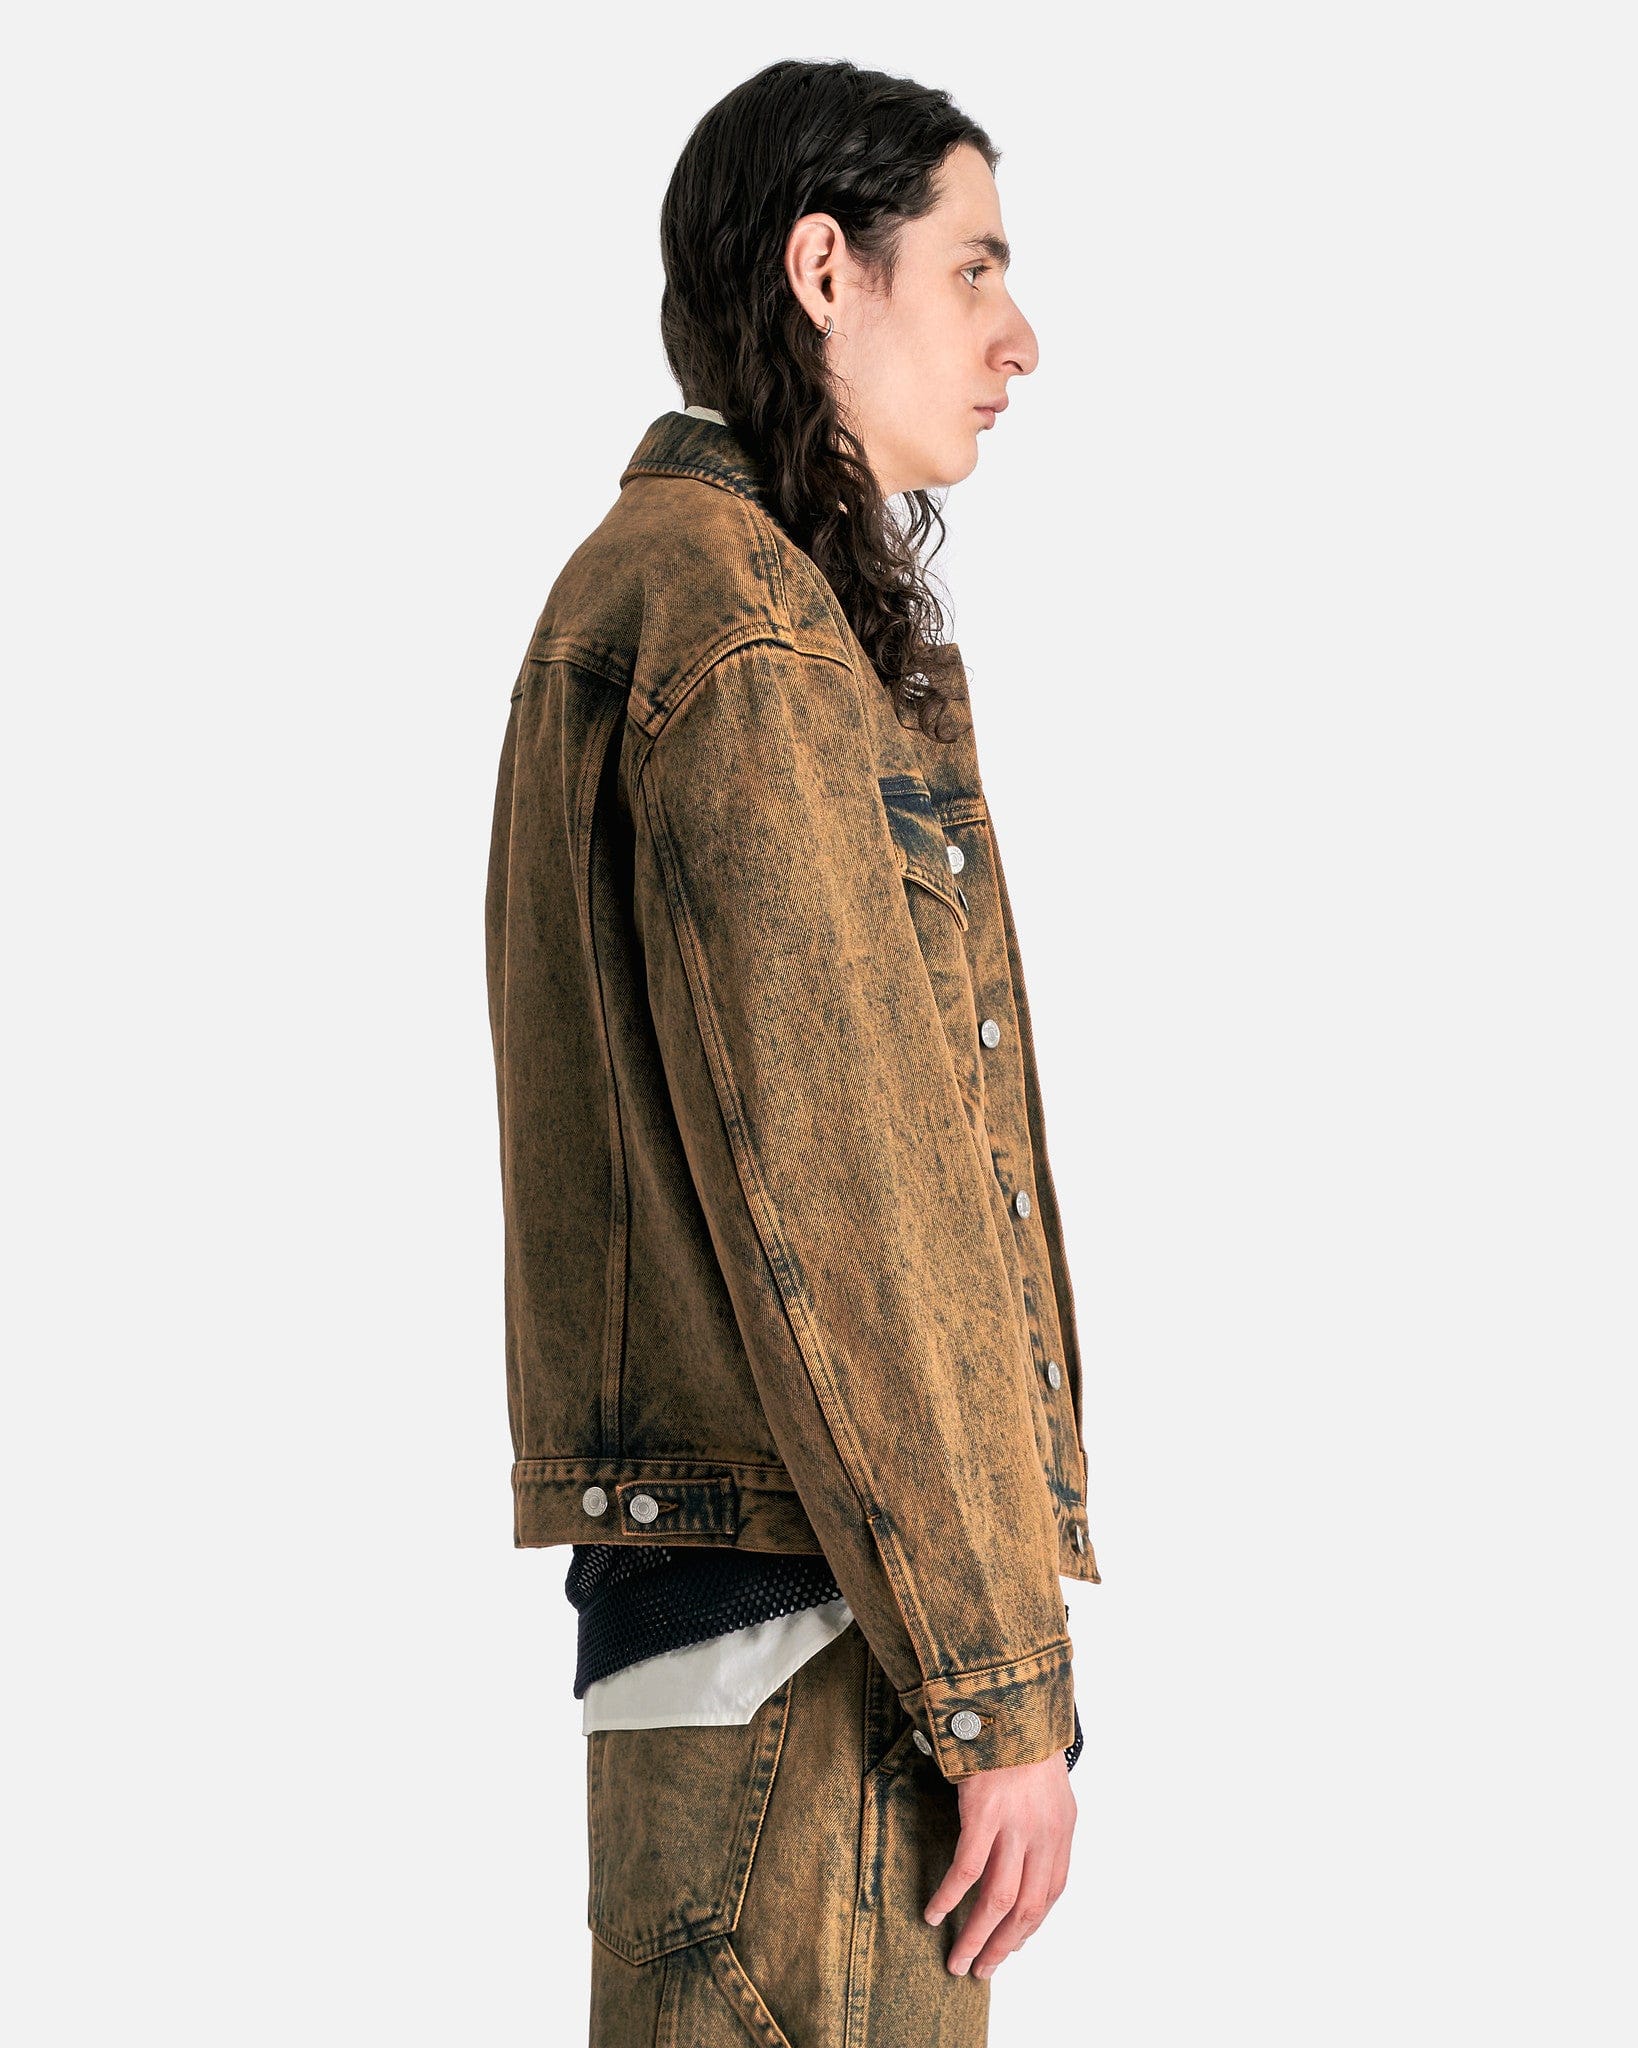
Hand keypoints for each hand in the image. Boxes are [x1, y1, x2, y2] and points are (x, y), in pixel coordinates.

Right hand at [923, 1749, 1075, 1979]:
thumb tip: (1028, 1866)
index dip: (1030, 1927)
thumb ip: (1043, 1830)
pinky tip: (934, 1914)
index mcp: (1061, 1832)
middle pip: (1026, 1909)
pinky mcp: (983, 1814)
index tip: (1012, 1947)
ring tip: (957, 1959)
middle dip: (1003, 1946)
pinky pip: (966, 1870)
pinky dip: (949, 1898)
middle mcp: (1042, 1836)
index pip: (1050, 1896)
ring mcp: (1013, 1827)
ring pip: (997, 1899)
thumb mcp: (1050, 1791)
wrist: (1011, 1707)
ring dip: (976, 1936)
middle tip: (981, 1970)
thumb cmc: (1025, 1746)